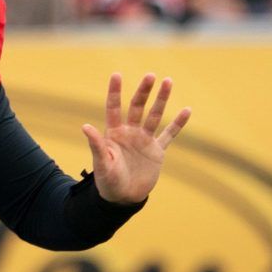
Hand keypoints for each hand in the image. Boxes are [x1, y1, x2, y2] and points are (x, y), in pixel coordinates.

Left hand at [82, 73, 191, 204]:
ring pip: (154, 115)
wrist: (123, 197)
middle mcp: (130, 132)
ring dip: (161, 99)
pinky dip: (178, 123)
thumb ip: (96, 144)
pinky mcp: (157, 151)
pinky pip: (169, 134)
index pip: (114, 107)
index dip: (115, 91)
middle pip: (137, 106)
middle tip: (151, 75)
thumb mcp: (101, 163)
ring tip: (168, 81)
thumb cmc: (107, 180)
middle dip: (144, 91)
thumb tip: (85, 126)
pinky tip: (187, 110)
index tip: (117, 74)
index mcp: (114, 132)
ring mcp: (144, 140)